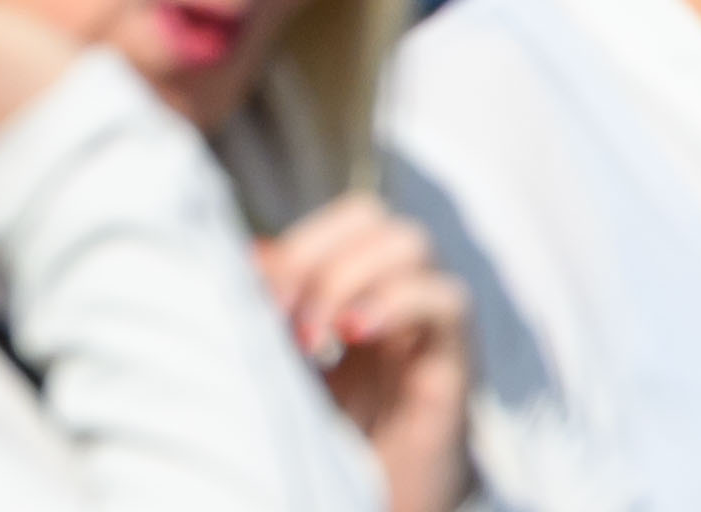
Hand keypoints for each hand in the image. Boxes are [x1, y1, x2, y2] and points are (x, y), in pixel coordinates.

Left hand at [254, 191, 477, 511]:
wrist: (376, 503)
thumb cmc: (333, 440)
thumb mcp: (289, 370)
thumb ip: (274, 315)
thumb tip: (247, 256)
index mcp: (360, 288)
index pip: (339, 222)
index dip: (297, 243)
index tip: (254, 292)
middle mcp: (399, 292)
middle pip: (371, 217)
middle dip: (316, 256)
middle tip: (281, 313)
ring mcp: (430, 323)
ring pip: (412, 244)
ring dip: (349, 277)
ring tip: (312, 335)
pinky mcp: (453, 362)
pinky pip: (448, 302)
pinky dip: (398, 302)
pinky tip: (356, 334)